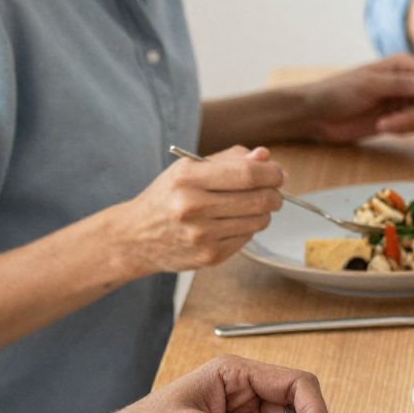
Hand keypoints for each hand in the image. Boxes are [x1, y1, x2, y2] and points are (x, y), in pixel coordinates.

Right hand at [118, 148, 283, 275]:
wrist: (134, 237)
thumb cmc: (168, 196)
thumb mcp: (189, 169)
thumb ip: (230, 160)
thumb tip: (265, 156)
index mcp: (187, 179)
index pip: (249, 174)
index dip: (273, 173)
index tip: (278, 174)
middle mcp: (192, 207)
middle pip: (260, 199)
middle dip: (275, 194)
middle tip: (272, 191)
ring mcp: (201, 235)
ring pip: (259, 220)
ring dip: (263, 212)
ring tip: (247, 206)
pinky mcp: (209, 256)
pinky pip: (248, 237)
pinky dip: (248, 228)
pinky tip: (230, 223)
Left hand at [291, 57, 413, 143]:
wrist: (316, 114)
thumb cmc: (336, 92)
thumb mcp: (368, 86)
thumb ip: (400, 84)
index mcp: (404, 65)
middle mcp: (408, 80)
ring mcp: (403, 100)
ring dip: (406, 125)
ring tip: (381, 125)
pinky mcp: (397, 117)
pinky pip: (413, 126)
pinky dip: (402, 130)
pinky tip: (381, 127)